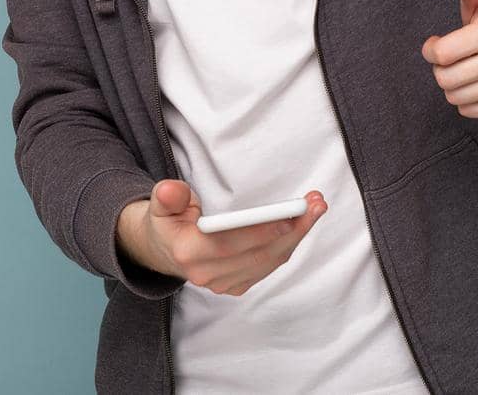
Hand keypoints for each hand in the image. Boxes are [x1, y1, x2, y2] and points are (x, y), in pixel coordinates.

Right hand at [116, 180, 327, 296]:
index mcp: (188, 252)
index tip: (288, 218)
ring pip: (269, 261)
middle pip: (258, 254)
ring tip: (316, 208)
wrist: (165, 251)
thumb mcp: (161, 204)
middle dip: (292, 229)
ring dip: (297, 235)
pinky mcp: (236, 286)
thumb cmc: (169, 220)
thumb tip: (170, 190)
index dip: (260, 233)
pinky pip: (268, 266)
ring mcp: (223, 284)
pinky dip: (287, 245)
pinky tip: (300, 225)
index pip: (229, 245)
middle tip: (316, 204)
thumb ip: (168, 197)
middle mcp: (207, 275)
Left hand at [421, 0, 477, 117]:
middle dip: (441, 69)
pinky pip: (469, 111)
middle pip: (446, 79)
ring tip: (465, 70)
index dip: (432, 50)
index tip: (437, 45)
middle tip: (451, 59)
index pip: (442, 54)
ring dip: (453, 85)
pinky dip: (467, 100)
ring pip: (455, 97)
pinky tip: (477, 83)